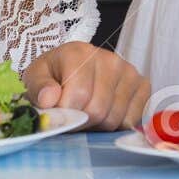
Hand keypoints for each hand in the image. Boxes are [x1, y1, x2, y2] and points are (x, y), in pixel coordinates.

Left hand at [23, 42, 150, 130]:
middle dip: (82, 121)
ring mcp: (128, 71)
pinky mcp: (142, 85)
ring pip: (114, 118)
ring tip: (87, 112)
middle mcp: (109, 59)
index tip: (59, 113)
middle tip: (73, 115)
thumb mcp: (36, 77)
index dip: (66, 113)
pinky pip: (131, 120)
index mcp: (79, 53)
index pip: (79, 94)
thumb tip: (50, 99)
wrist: (73, 67)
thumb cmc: (54, 74)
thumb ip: (40, 88)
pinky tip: (105, 112)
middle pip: (98, 109)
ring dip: (98, 125)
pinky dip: (116, 125)